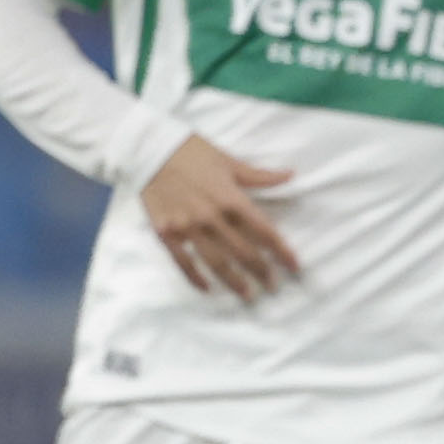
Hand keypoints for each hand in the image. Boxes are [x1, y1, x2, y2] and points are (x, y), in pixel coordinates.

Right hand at [140, 134, 300, 297]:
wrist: (149, 149)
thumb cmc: (192, 152)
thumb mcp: (229, 161)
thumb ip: (259, 176)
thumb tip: (290, 175)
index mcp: (231, 199)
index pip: (264, 231)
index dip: (282, 251)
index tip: (294, 266)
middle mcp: (211, 217)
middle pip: (243, 251)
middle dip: (261, 271)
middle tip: (273, 286)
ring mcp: (187, 227)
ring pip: (216, 261)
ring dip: (234, 280)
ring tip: (248, 294)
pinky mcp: (165, 232)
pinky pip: (182, 261)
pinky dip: (195, 277)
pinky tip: (207, 288)